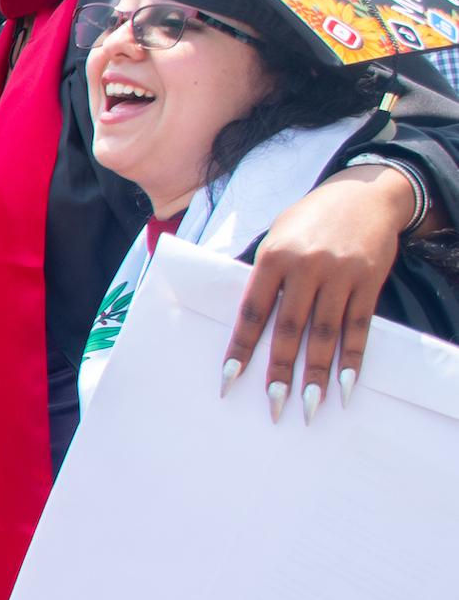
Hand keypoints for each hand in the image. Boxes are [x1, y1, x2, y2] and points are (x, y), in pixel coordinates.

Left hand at [223, 167, 407, 421]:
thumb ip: (264, 275)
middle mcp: (307, 267)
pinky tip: (347, 384)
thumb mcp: (276, 236)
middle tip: (273, 405)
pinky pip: (359, 327)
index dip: (241, 348)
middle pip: (290, 329)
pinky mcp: (369, 281)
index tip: (230, 379)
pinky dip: (353, 358)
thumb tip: (247, 320)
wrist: (364, 193)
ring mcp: (341, 275)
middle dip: (281, 371)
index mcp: (273, 257)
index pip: (252, 312)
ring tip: (309, 405)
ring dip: (317, 374)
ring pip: (326, 334)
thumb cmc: (309, 219)